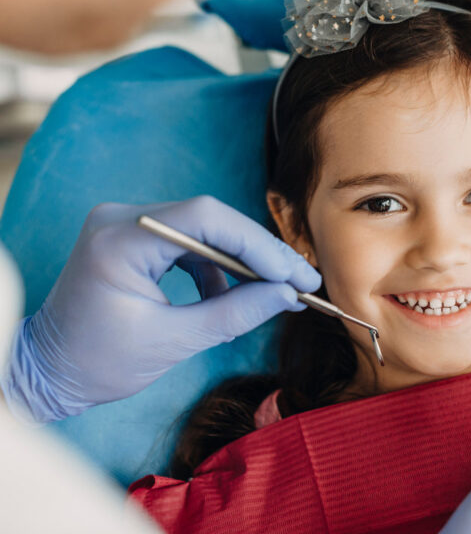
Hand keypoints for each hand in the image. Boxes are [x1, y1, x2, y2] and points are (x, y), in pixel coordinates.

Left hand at [1, 196, 320, 422]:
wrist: (50, 370)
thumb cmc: (98, 363)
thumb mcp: (172, 342)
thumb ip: (233, 314)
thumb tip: (286, 295)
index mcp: (120, 241)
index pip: (203, 219)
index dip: (256, 244)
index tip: (293, 275)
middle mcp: (123, 218)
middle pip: (210, 219)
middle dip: (259, 252)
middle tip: (301, 278)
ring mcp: (129, 224)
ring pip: (205, 229)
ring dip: (242, 260)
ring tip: (274, 291)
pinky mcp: (137, 238)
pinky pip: (189, 242)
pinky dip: (215, 268)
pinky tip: (228, 296)